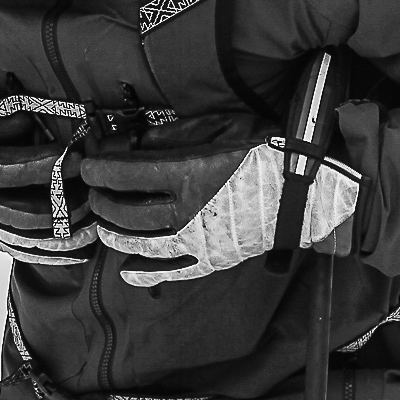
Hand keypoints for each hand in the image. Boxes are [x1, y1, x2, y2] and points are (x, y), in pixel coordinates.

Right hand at [0, 99, 95, 265]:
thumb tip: (30, 124)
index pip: (15, 170)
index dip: (50, 164)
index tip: (78, 154)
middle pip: (30, 212)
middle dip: (67, 202)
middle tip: (94, 186)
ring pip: (31, 238)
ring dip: (67, 232)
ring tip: (96, 220)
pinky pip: (25, 252)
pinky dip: (55, 253)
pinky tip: (81, 247)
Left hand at [81, 115, 360, 285]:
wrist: (311, 189)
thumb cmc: (267, 150)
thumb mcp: (219, 126)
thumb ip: (174, 135)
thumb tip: (135, 142)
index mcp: (190, 174)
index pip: (127, 176)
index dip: (100, 171)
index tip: (88, 167)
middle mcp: (190, 212)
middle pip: (128, 212)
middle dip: (103, 201)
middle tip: (95, 191)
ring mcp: (201, 242)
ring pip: (142, 245)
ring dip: (115, 234)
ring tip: (104, 223)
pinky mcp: (215, 260)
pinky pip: (173, 273)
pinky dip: (145, 273)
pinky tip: (127, 269)